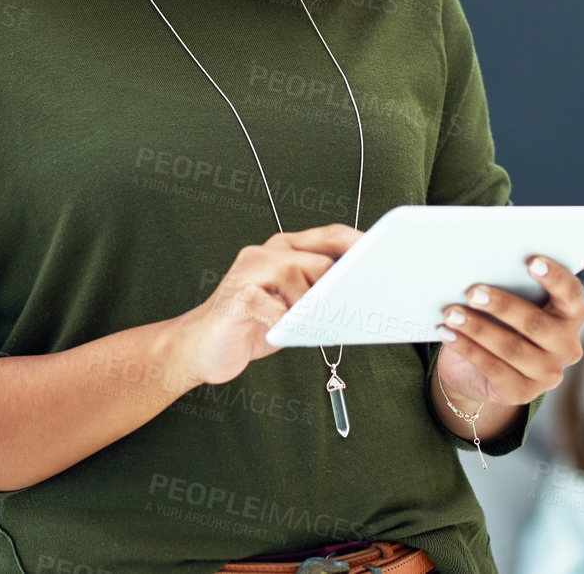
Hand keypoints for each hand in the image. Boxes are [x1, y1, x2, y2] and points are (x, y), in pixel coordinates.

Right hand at [172, 223, 361, 386]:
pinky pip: (269, 304)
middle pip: (318, 259)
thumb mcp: (290, 308)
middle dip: (339, 285)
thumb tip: (360, 295)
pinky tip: (284, 330)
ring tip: (313, 324)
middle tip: (353, 307)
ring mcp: (248, 272)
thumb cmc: (250, 325)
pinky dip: (283, 319)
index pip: (328, 236)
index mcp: (283, 250)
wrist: (199, 347)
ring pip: (296, 275)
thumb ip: (316, 295)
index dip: (357, 244)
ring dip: (310, 305)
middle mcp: (265, 254)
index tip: (384, 256)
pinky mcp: (235, 297)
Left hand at [434, 254, 583, 408]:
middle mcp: (567, 346)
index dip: (554, 277)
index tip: (531, 261)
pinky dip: (467, 348)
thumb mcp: (510, 300)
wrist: (479, 369)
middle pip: (536, 323)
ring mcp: (548, 373)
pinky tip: (448, 333)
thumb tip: (485, 261)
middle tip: (472, 292)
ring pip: (512, 348)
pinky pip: (493, 368)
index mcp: (571, 314)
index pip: (571, 293)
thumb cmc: (499, 321)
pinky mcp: (523, 393)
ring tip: (452, 313)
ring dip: (478, 328)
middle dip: (502, 306)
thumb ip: (511, 283)